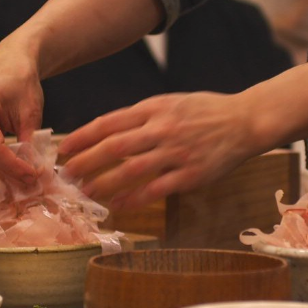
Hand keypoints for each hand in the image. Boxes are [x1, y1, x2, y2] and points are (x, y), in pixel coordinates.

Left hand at [59, 92, 259, 209]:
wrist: (244, 121)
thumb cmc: (204, 111)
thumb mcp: (171, 102)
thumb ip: (141, 116)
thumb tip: (107, 131)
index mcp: (155, 108)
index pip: (109, 122)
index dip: (83, 136)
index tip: (63, 149)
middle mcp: (163, 128)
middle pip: (115, 146)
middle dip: (86, 161)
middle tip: (66, 174)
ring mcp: (178, 152)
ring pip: (132, 170)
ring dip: (105, 182)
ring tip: (86, 191)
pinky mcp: (192, 174)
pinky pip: (157, 189)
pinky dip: (135, 198)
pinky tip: (119, 204)